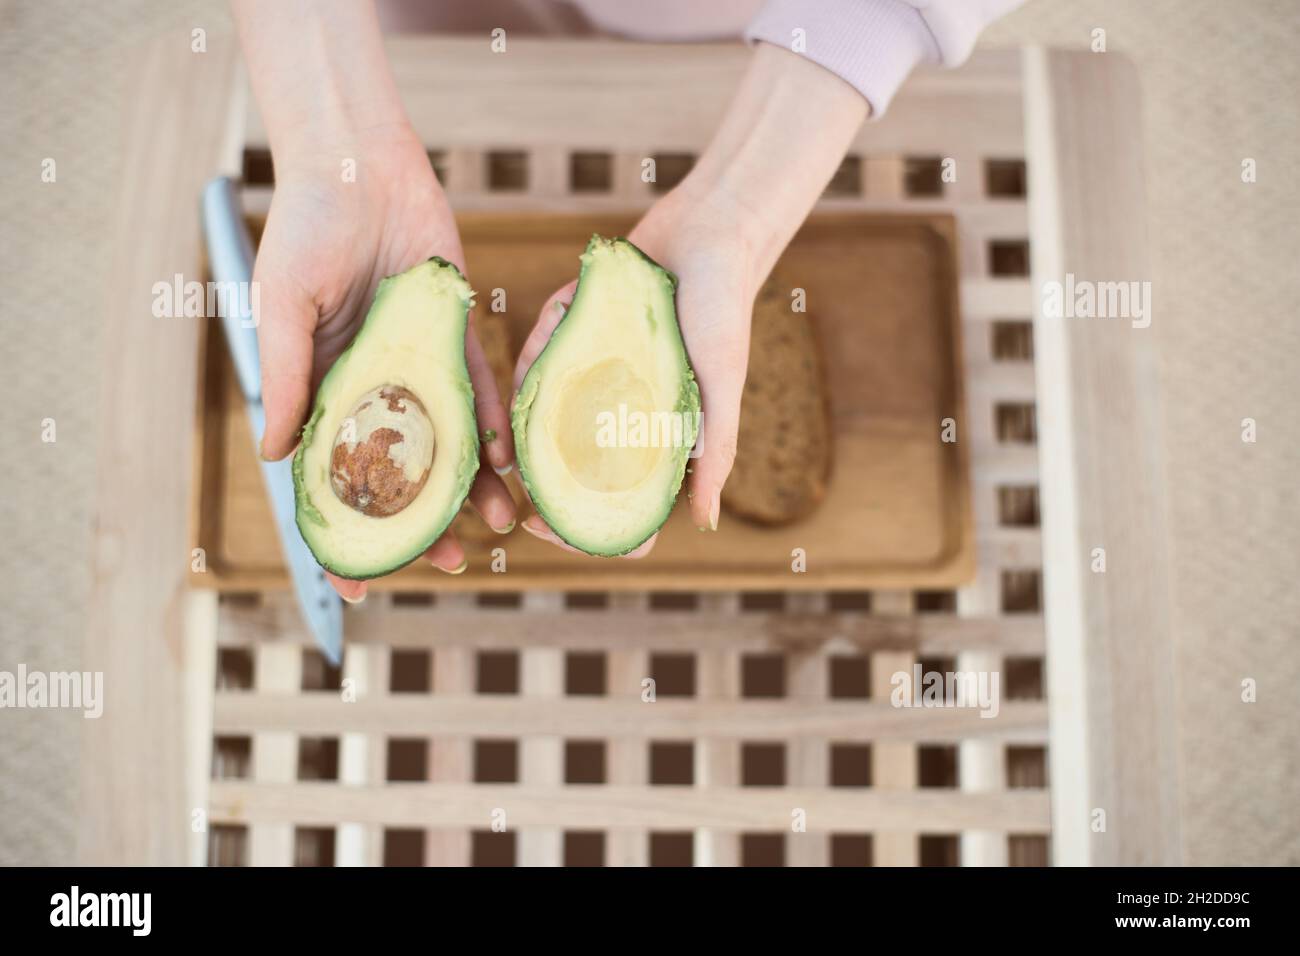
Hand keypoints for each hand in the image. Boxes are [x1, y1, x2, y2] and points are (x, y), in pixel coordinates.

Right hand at [254, 128, 515, 597]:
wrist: (360, 165)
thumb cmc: (304, 229)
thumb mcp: (283, 307)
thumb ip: (288, 378)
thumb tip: (273, 457)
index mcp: (321, 389)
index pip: (330, 479)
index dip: (343, 535)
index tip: (356, 587)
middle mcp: (373, 387)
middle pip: (401, 474)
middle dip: (424, 525)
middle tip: (451, 565)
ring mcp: (417, 365)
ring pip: (450, 443)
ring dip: (474, 488)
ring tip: (503, 528)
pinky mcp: (455, 336)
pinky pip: (481, 392)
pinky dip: (498, 429)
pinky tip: (520, 466)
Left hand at [511, 44, 867, 556]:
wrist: (706, 236)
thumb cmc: (723, 313)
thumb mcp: (723, 388)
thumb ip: (718, 452)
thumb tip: (706, 522)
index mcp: (656, 434)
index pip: (621, 501)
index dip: (590, 528)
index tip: (556, 532)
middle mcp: (620, 410)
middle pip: (575, 472)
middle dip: (547, 499)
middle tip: (519, 516)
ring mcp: (594, 373)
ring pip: (547, 420)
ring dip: (528, 439)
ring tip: (507, 455)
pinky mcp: (574, 334)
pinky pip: (541, 361)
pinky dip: (532, 369)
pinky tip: (524, 378)